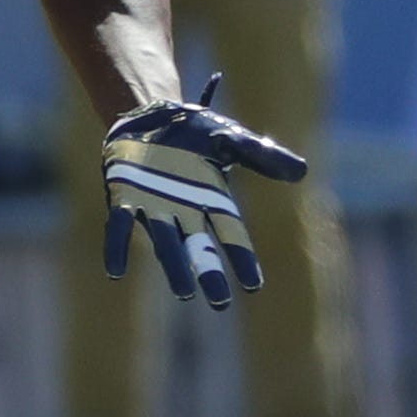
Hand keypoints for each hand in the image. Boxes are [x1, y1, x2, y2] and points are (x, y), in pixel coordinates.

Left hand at [101, 72, 307, 309]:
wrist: (151, 114)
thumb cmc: (195, 131)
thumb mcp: (231, 138)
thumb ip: (262, 154)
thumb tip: (301, 171)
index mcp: (212, 198)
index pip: (231, 233)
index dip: (241, 256)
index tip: (253, 284)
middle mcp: (185, 209)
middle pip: (200, 246)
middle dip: (209, 272)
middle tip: (219, 301)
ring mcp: (154, 205)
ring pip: (166, 242)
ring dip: (174, 267)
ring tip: (183, 293)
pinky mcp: (124, 197)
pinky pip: (120, 226)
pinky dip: (117, 247)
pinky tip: (115, 271)